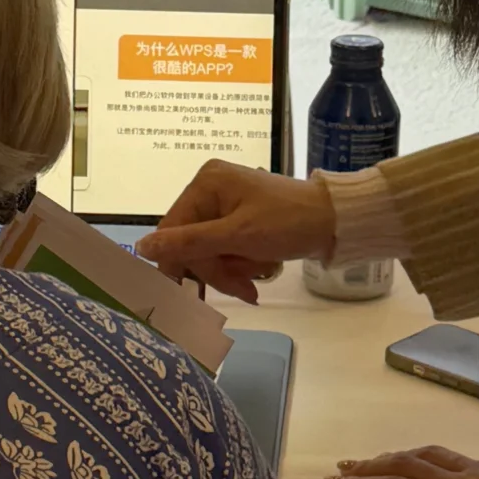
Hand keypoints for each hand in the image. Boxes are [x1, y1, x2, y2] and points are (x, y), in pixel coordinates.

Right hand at [137, 162, 333, 301]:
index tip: (190, 294)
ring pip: (208, 251)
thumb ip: (189, 244)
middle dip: (215, 270)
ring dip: (229, 272)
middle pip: (191, 243)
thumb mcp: (236, 236)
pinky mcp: (240, 219)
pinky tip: (255, 279)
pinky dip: (239, 266)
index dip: (179, 263)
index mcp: (205, 183)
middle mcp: (210, 188)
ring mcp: (226, 204)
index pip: (172, 230)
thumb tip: (142, 247)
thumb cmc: (287, 223)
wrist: (336, 222)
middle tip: (241, 288)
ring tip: (253, 284)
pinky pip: (225, 249)